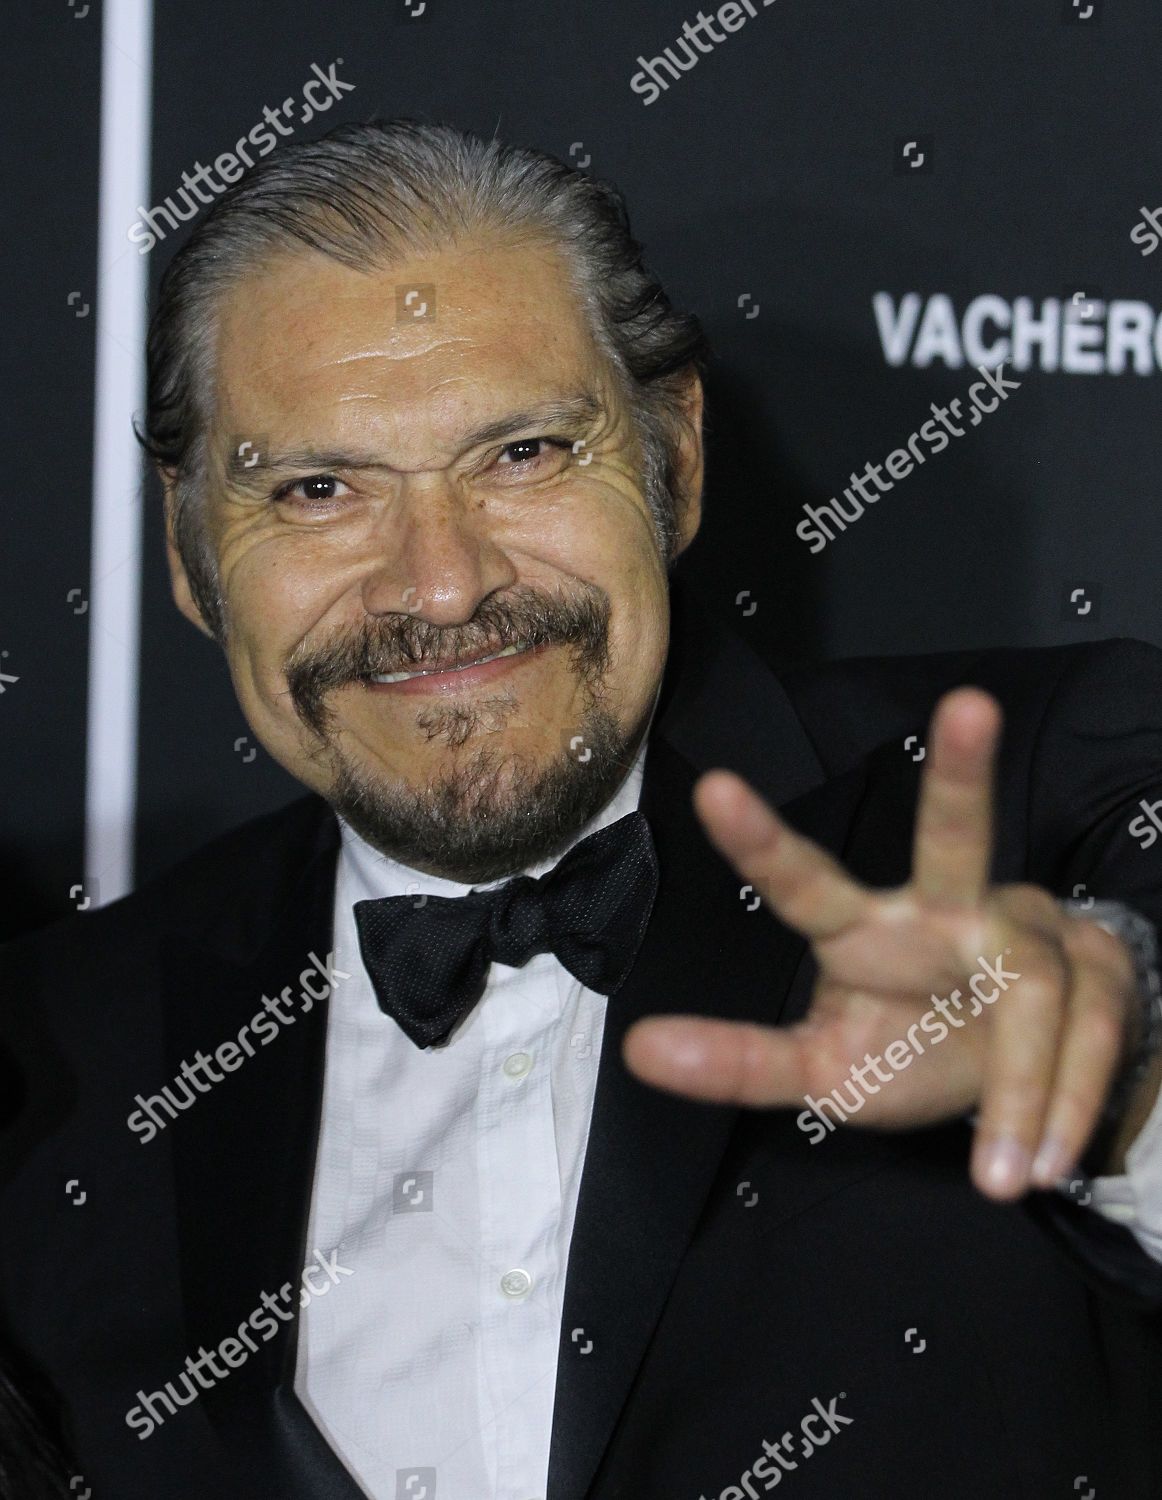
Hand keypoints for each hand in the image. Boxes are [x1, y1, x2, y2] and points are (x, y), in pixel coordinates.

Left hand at [622, 688, 1141, 1200]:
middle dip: (963, 774)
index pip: (806, 883)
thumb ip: (739, 1061)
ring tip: (1003, 1182)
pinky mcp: (1096, 966)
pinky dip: (1064, 1105)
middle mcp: (946, 907)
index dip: (760, 841)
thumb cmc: (903, 1050)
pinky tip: (1041, 1162)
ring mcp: (1027, 929)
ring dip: (1023, 1086)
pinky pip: (1092, 1033)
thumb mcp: (822, 1072)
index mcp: (863, 928)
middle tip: (967, 704)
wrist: (1015, 1083)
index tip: (710, 788)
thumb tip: (637, 1047)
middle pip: (956, 837)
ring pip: (1034, 988)